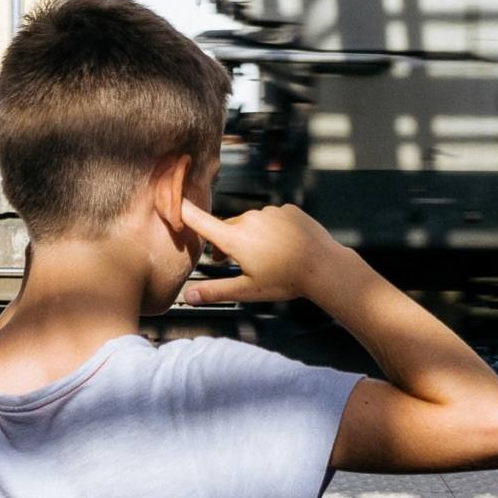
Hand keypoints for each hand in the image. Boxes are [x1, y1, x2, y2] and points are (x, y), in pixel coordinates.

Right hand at [179, 200, 359, 305]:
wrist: (324, 266)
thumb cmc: (286, 280)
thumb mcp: (247, 290)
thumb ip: (215, 291)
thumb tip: (189, 296)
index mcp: (236, 238)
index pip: (202, 222)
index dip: (186, 212)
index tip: (174, 201)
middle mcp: (250, 219)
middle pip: (230, 228)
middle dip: (228, 243)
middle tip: (232, 263)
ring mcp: (270, 212)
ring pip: (253, 223)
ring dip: (252, 236)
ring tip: (266, 257)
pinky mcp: (288, 209)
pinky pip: (273, 218)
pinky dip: (273, 230)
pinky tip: (283, 246)